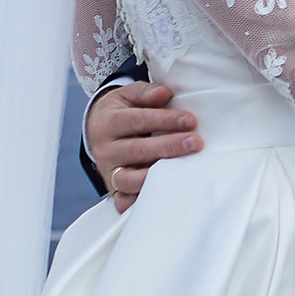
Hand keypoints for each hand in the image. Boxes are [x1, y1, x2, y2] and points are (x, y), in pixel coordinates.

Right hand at [88, 79, 201, 210]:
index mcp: (106, 123)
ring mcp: (107, 173)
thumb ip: (145, 93)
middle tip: (195, 143)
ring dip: (158, 176)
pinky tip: (164, 194)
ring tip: (184, 169)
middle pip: (136, 150)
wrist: (99, 132)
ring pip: (129, 179)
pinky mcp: (114, 191)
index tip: (190, 120)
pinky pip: (125, 202)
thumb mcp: (128, 96)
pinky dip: (142, 201)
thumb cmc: (122, 112)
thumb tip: (164, 93)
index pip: (136, 120)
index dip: (164, 120)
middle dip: (168, 147)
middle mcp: (103, 150)